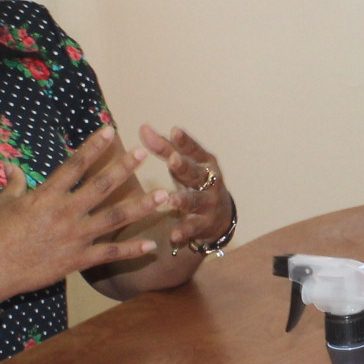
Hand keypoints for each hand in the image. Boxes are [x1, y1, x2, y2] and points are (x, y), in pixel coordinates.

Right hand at [0, 126, 161, 298]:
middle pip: (101, 186)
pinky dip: (132, 250)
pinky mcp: (77, 260)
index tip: (110, 130)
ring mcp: (74, 236)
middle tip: (144, 153)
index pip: (75, 165)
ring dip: (141, 206)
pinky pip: (110, 254)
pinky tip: (152, 244)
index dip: (93, 146)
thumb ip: (14, 183)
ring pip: (114, 218)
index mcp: (47, 195)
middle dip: (124, 168)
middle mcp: (65, 212)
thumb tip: (10, 166)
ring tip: (164, 196)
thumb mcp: (3, 204)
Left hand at [137, 123, 235, 249]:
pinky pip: (193, 228)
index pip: (194, 150)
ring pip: (195, 201)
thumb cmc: (195, 183)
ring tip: (171, 201)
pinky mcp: (204, 224)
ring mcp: (209, 204)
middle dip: (185, 167)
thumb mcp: (182, 165)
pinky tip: (173, 236)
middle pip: (196, 173)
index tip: (174, 131)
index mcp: (205, 163)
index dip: (185, 142)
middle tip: (173, 161)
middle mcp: (211, 181)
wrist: (220, 217)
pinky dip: (183, 231)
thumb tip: (143, 127)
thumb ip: (164, 148)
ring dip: (183, 200)